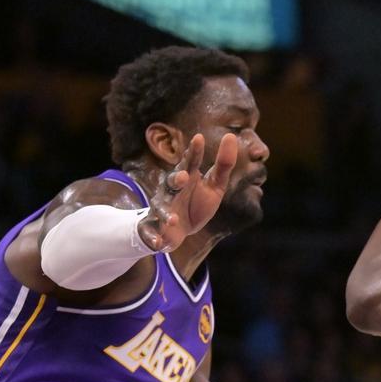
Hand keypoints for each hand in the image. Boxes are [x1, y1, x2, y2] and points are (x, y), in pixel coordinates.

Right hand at [138, 133, 237, 251]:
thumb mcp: (214, 186)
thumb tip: (231, 137)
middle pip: (172, 181)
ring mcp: (161, 208)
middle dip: (176, 179)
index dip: (194, 152)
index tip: (199, 139)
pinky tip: (159, 245)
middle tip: (184, 177)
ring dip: (165, 212)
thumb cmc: (196, 204)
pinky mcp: (152, 227)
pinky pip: (149, 232)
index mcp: (186, 177)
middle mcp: (171, 190)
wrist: (178, 232)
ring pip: (159, 207)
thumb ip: (223, 165)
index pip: (190, 162)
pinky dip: (152, 238)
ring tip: (174, 219)